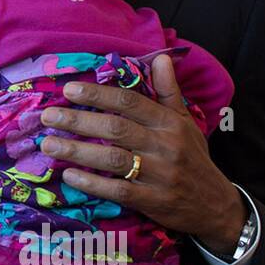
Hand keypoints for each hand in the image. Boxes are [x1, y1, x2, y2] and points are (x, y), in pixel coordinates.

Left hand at [37, 54, 244, 253]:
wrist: (216, 206)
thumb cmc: (193, 158)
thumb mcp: (186, 123)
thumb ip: (169, 92)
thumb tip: (161, 58)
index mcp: (170, 123)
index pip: (130, 103)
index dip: (98, 94)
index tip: (68, 89)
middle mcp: (165, 146)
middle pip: (116, 129)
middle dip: (79, 121)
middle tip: (48, 116)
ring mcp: (159, 175)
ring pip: (113, 159)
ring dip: (77, 151)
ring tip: (48, 145)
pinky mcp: (153, 202)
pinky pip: (118, 191)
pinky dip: (92, 183)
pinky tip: (69, 175)